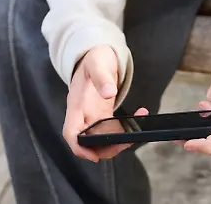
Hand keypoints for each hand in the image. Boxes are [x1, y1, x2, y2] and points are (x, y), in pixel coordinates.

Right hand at [62, 45, 144, 161]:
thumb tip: (109, 93)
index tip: (94, 156)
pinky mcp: (102, 114)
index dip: (79, 148)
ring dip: (118, 140)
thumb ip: (102, 77)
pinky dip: (124, 128)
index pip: (71, 132)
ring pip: (100, 138)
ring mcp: (92, 115)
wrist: (97, 53)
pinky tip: (140, 115)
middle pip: (87, 141)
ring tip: (138, 128)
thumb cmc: (94, 57)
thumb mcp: (98, 63)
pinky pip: (111, 128)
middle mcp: (82, 113)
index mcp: (76, 104)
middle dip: (106, 147)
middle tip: (128, 141)